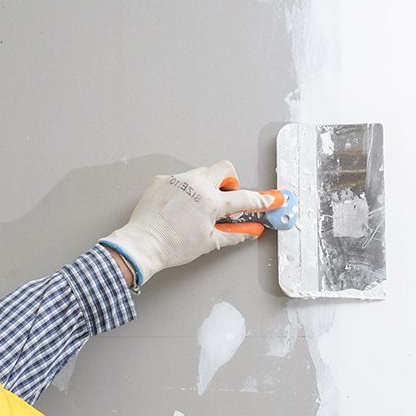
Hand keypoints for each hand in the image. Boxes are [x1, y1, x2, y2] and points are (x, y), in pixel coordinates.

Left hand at [101, 161, 274, 286]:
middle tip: (225, 200)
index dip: (262, 201)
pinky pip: (180, 179)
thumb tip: (251, 231)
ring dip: (206, 187)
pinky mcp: (162, 180)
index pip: (245, 198)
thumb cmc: (172, 246)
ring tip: (197, 208)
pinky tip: (178, 207)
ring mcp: (178, 180)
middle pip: (225, 170)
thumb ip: (234, 233)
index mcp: (211, 201)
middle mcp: (196, 184)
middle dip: (230, 182)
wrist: (142, 244)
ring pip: (201, 173)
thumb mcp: (209, 242)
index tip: (274, 199)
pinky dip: (184, 190)